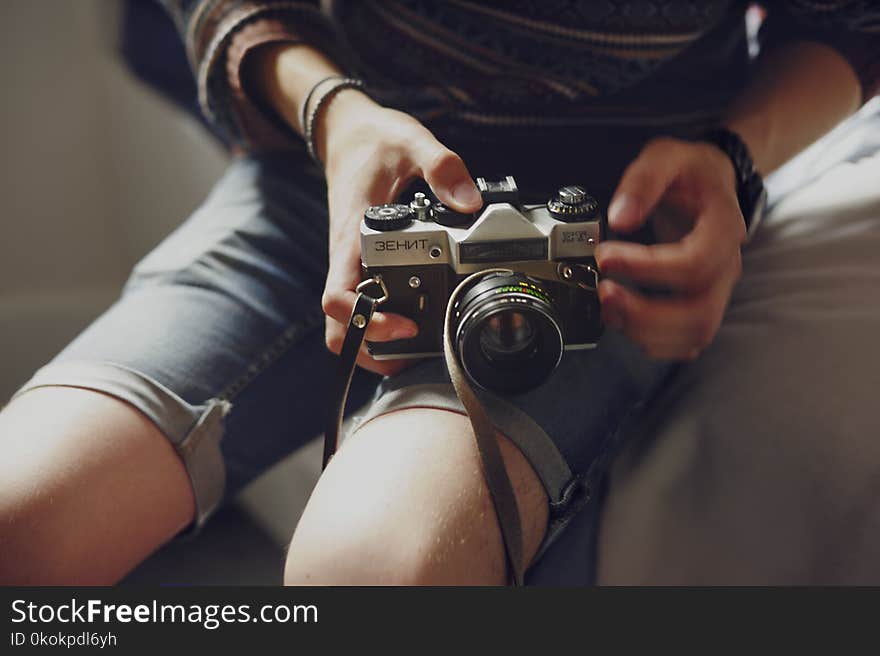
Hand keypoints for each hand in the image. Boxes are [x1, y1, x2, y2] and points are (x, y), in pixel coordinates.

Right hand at [319, 92, 482, 374]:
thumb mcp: (411, 141)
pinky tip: (415, 323)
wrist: (348, 134)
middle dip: (371, 349)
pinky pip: (363, 307)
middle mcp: (346, 258)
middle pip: (340, 328)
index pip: (338, 297)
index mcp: (352, 236)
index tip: (403, 324)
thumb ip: (442, 167)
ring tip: (418, 346)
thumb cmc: (372, 140)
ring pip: (348, 324)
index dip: (366, 321)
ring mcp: (352, 265)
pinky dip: (380, 325)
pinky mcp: (362, 265)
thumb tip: (470, 203)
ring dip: (375, 344)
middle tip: (415, 344)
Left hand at [595, 137, 746, 359]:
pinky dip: (657, 341)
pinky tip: (626, 322)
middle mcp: (726, 265)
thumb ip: (643, 181)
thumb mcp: (666, 156)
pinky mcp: (701, 303)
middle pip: (699, 312)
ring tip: (609, 308)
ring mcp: (717, 289)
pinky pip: (689, 339)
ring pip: (695, 332)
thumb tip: (620, 217)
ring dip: (647, 331)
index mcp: (723, 228)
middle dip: (646, 313)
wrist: (710, 181)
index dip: (647, 268)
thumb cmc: (690, 172)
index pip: (694, 263)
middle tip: (604, 293)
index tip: (605, 257)